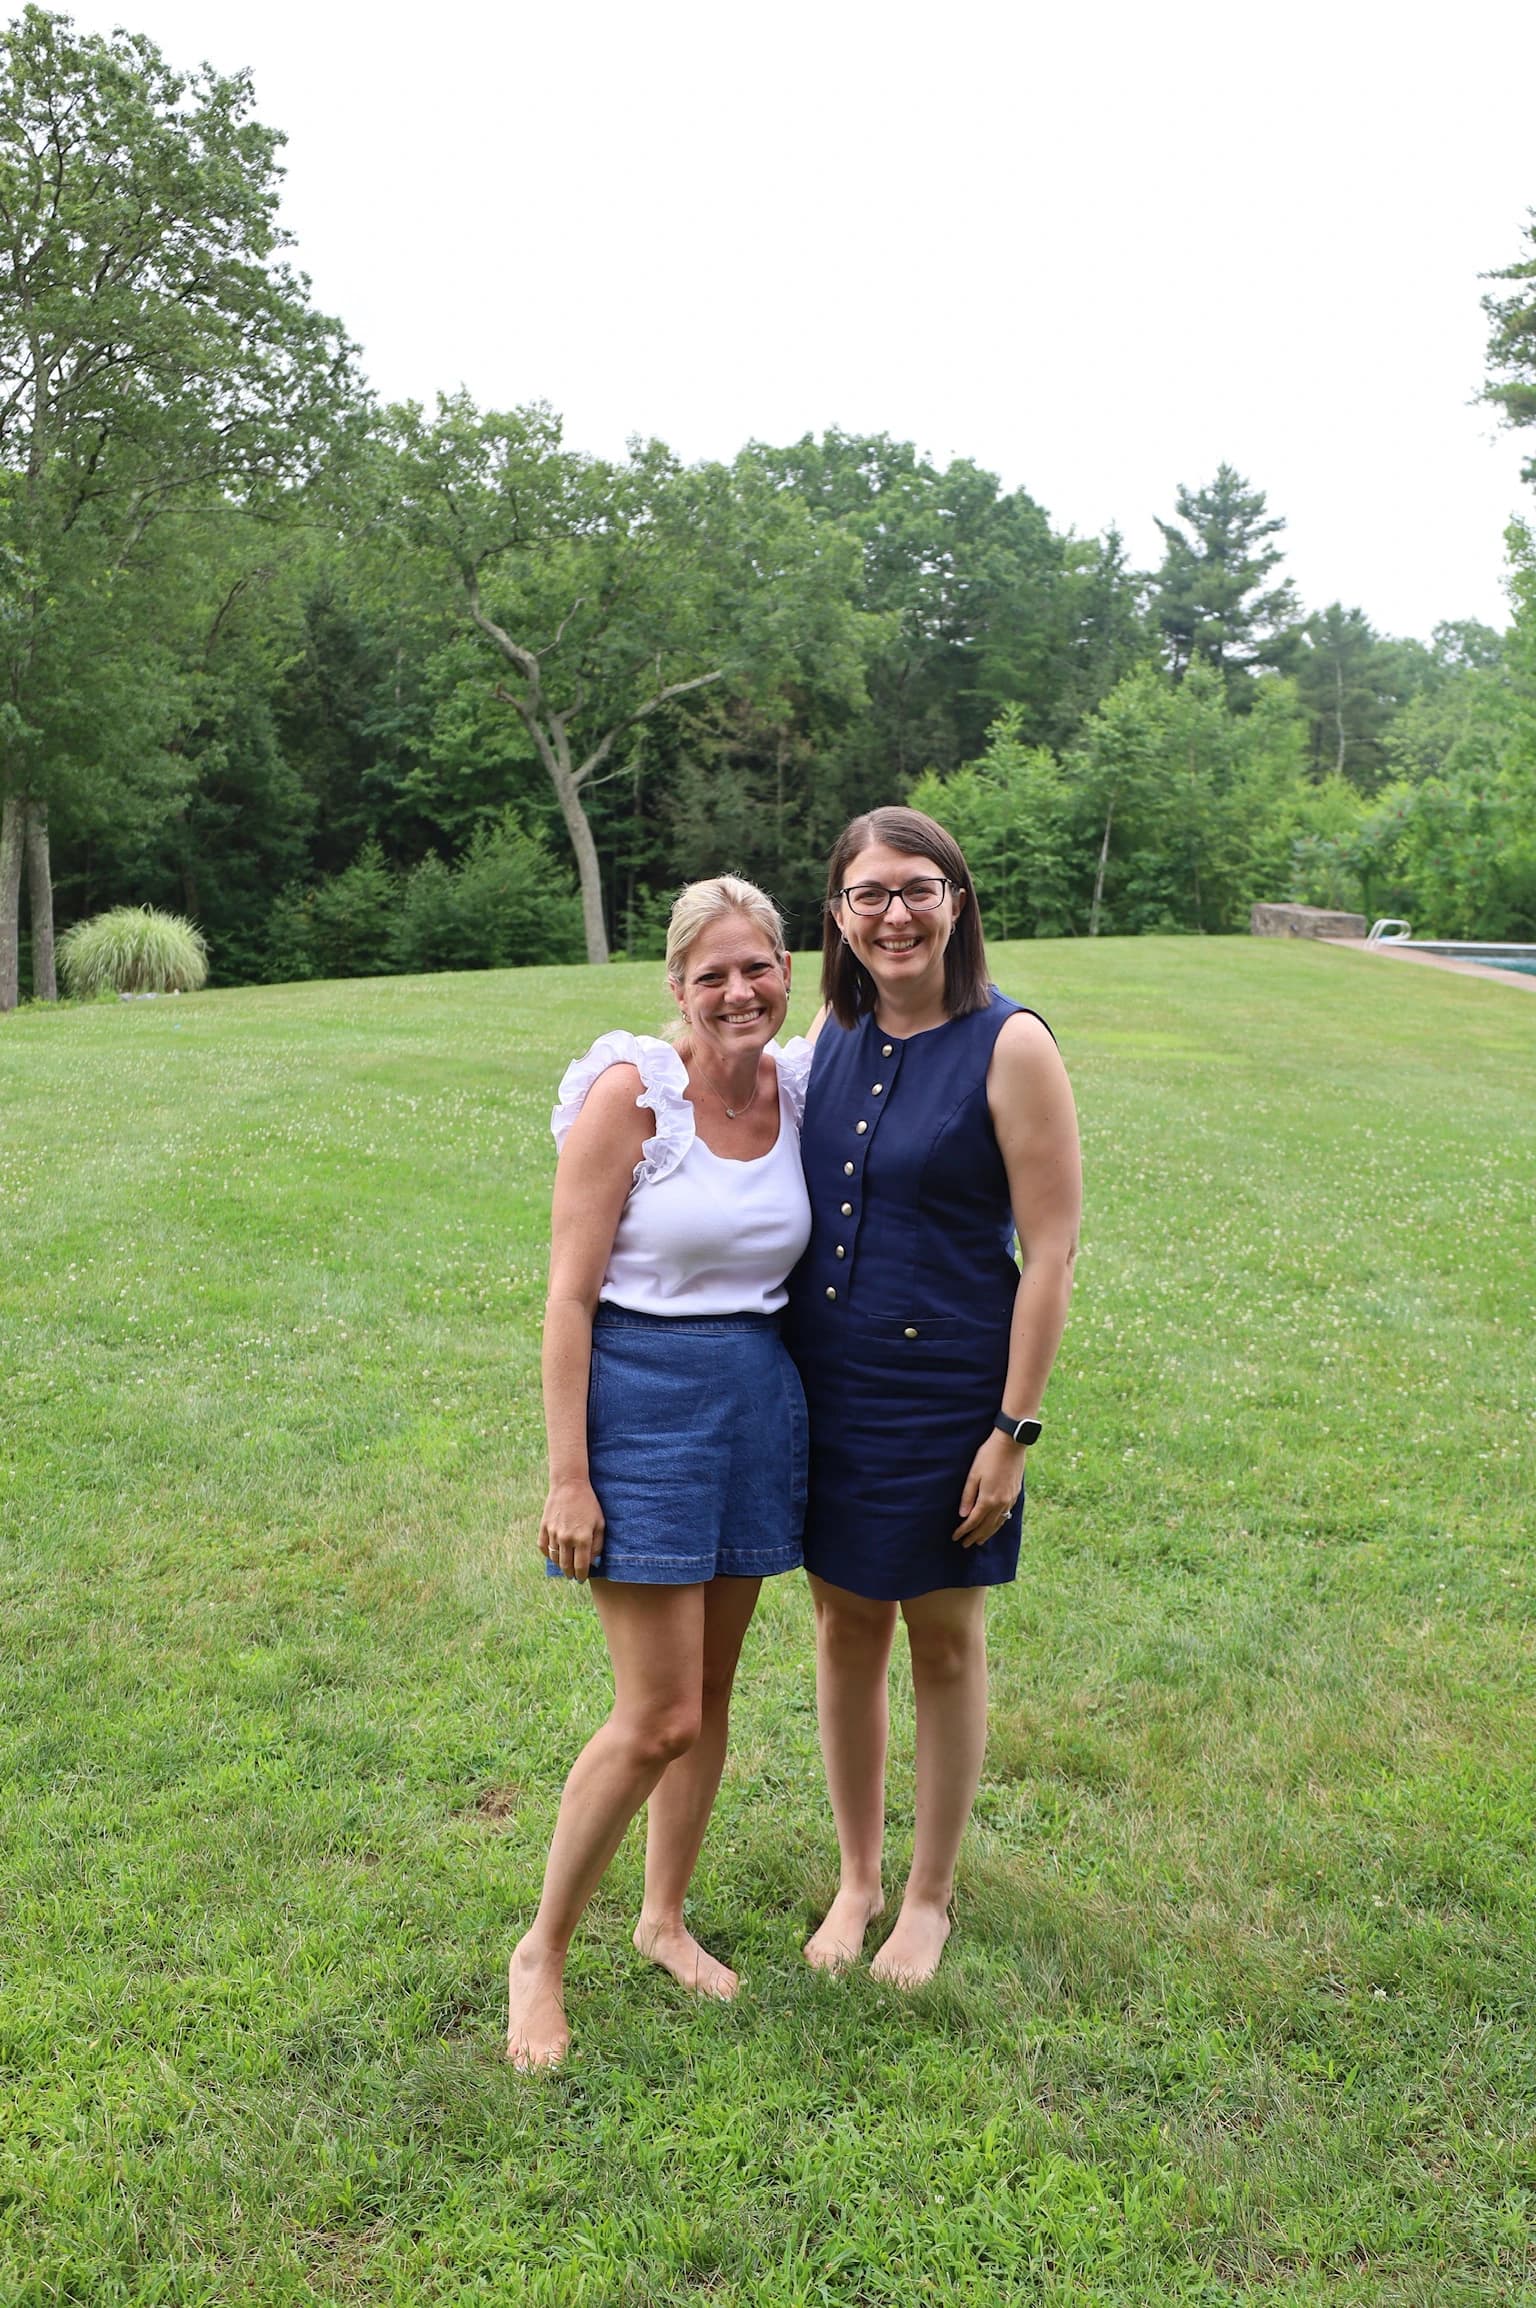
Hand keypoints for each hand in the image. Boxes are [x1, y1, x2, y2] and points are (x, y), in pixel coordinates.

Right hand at [540, 1476, 603, 1580]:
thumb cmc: (589, 1504)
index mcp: (582, 1538)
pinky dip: (548, 1554)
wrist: (569, 1485)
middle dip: (570, 1574)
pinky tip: (554, 1555)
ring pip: (554, 1558)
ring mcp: (553, 1533)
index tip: (582, 1579)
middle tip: (574, 1576)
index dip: (582, 1576)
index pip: (581, 1566)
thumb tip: (593, 1562)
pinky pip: (543, 1547)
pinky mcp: (544, 1527)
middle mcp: (566, 1538)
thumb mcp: (600, 1523)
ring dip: (560, 1565)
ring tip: (565, 1566)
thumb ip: (598, 1545)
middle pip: (566, 1566)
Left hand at [952, 1429, 1024, 1546]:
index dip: (963, 1531)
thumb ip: (968, 1496)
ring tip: (979, 1541)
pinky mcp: (1015, 1495)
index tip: (955, 1537)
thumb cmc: (988, 1456)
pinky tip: (995, 1526)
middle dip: (974, 1536)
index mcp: (988, 1499)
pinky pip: (1006, 1515)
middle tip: (965, 1545)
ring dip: (987, 1534)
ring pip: (998, 1523)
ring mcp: (1010, 1500)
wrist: (1011, 1444)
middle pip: (986, 1526)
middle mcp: (1001, 1503)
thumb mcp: (973, 1474)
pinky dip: (998, 1524)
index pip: (973, 1521)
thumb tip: (963, 1515)